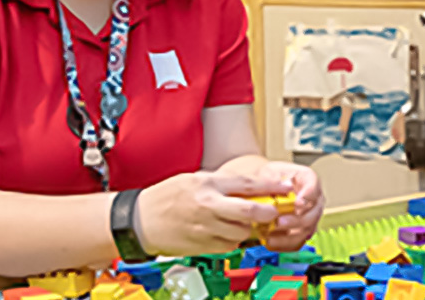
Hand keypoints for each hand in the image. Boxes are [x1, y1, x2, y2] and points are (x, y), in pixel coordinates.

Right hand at [135, 171, 287, 256]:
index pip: (247, 184)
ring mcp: (205, 228)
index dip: (271, 186)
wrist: (140, 221)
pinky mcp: (203, 245)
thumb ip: (222, 184)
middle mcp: (208, 206)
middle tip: (273, 211)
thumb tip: (251, 188)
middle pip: (249, 211)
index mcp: (207, 185)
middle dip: (268, 212)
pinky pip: (229, 245)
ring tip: (242, 222)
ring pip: (242, 231)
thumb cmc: (166, 197)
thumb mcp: (194, 180)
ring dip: (249, 228)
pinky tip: (226, 232)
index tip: (284, 187)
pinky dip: (234, 240)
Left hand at [254, 161, 324, 251]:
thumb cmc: (268, 177)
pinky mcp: (301, 231)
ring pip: (306, 230)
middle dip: (296, 220)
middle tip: (280, 221)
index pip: (314, 187)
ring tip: (270, 235)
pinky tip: (269, 242)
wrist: (263, 188)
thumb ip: (275, 179)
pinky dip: (284, 245)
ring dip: (289, 236)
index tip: (298, 202)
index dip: (308, 196)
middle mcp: (314, 200)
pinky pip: (297, 242)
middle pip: (313, 213)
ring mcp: (309, 217)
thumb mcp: (268, 172)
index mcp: (309, 180)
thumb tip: (286, 186)